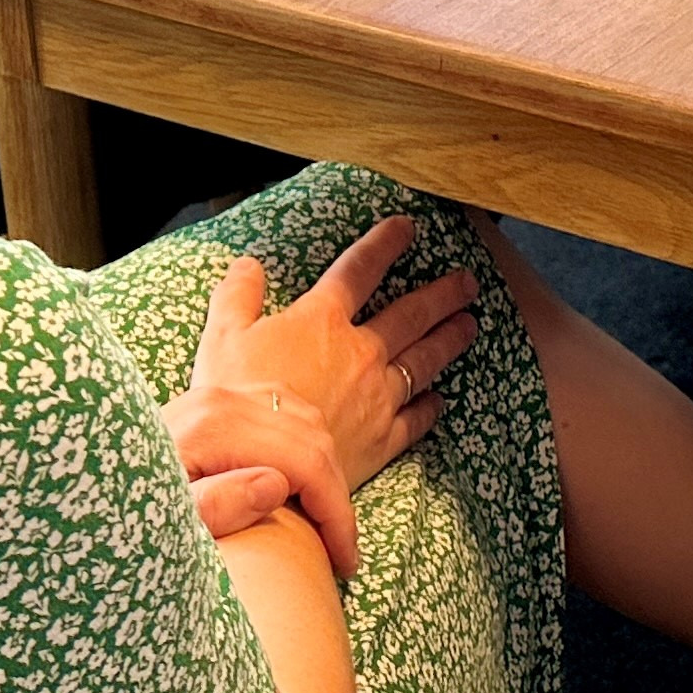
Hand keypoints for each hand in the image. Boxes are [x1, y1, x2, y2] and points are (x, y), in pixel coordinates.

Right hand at [166, 219, 482, 579]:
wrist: (256, 465)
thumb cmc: (234, 401)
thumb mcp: (222, 336)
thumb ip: (238, 296)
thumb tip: (247, 265)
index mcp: (322, 320)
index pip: (360, 270)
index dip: (385, 244)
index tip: (407, 228)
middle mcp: (360, 352)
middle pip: (411, 315)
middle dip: (442, 295)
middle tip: (467, 282)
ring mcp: (376, 396)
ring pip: (423, 360)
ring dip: (448, 340)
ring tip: (470, 326)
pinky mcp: (382, 439)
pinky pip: (416, 419)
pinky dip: (429, 407)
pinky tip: (440, 401)